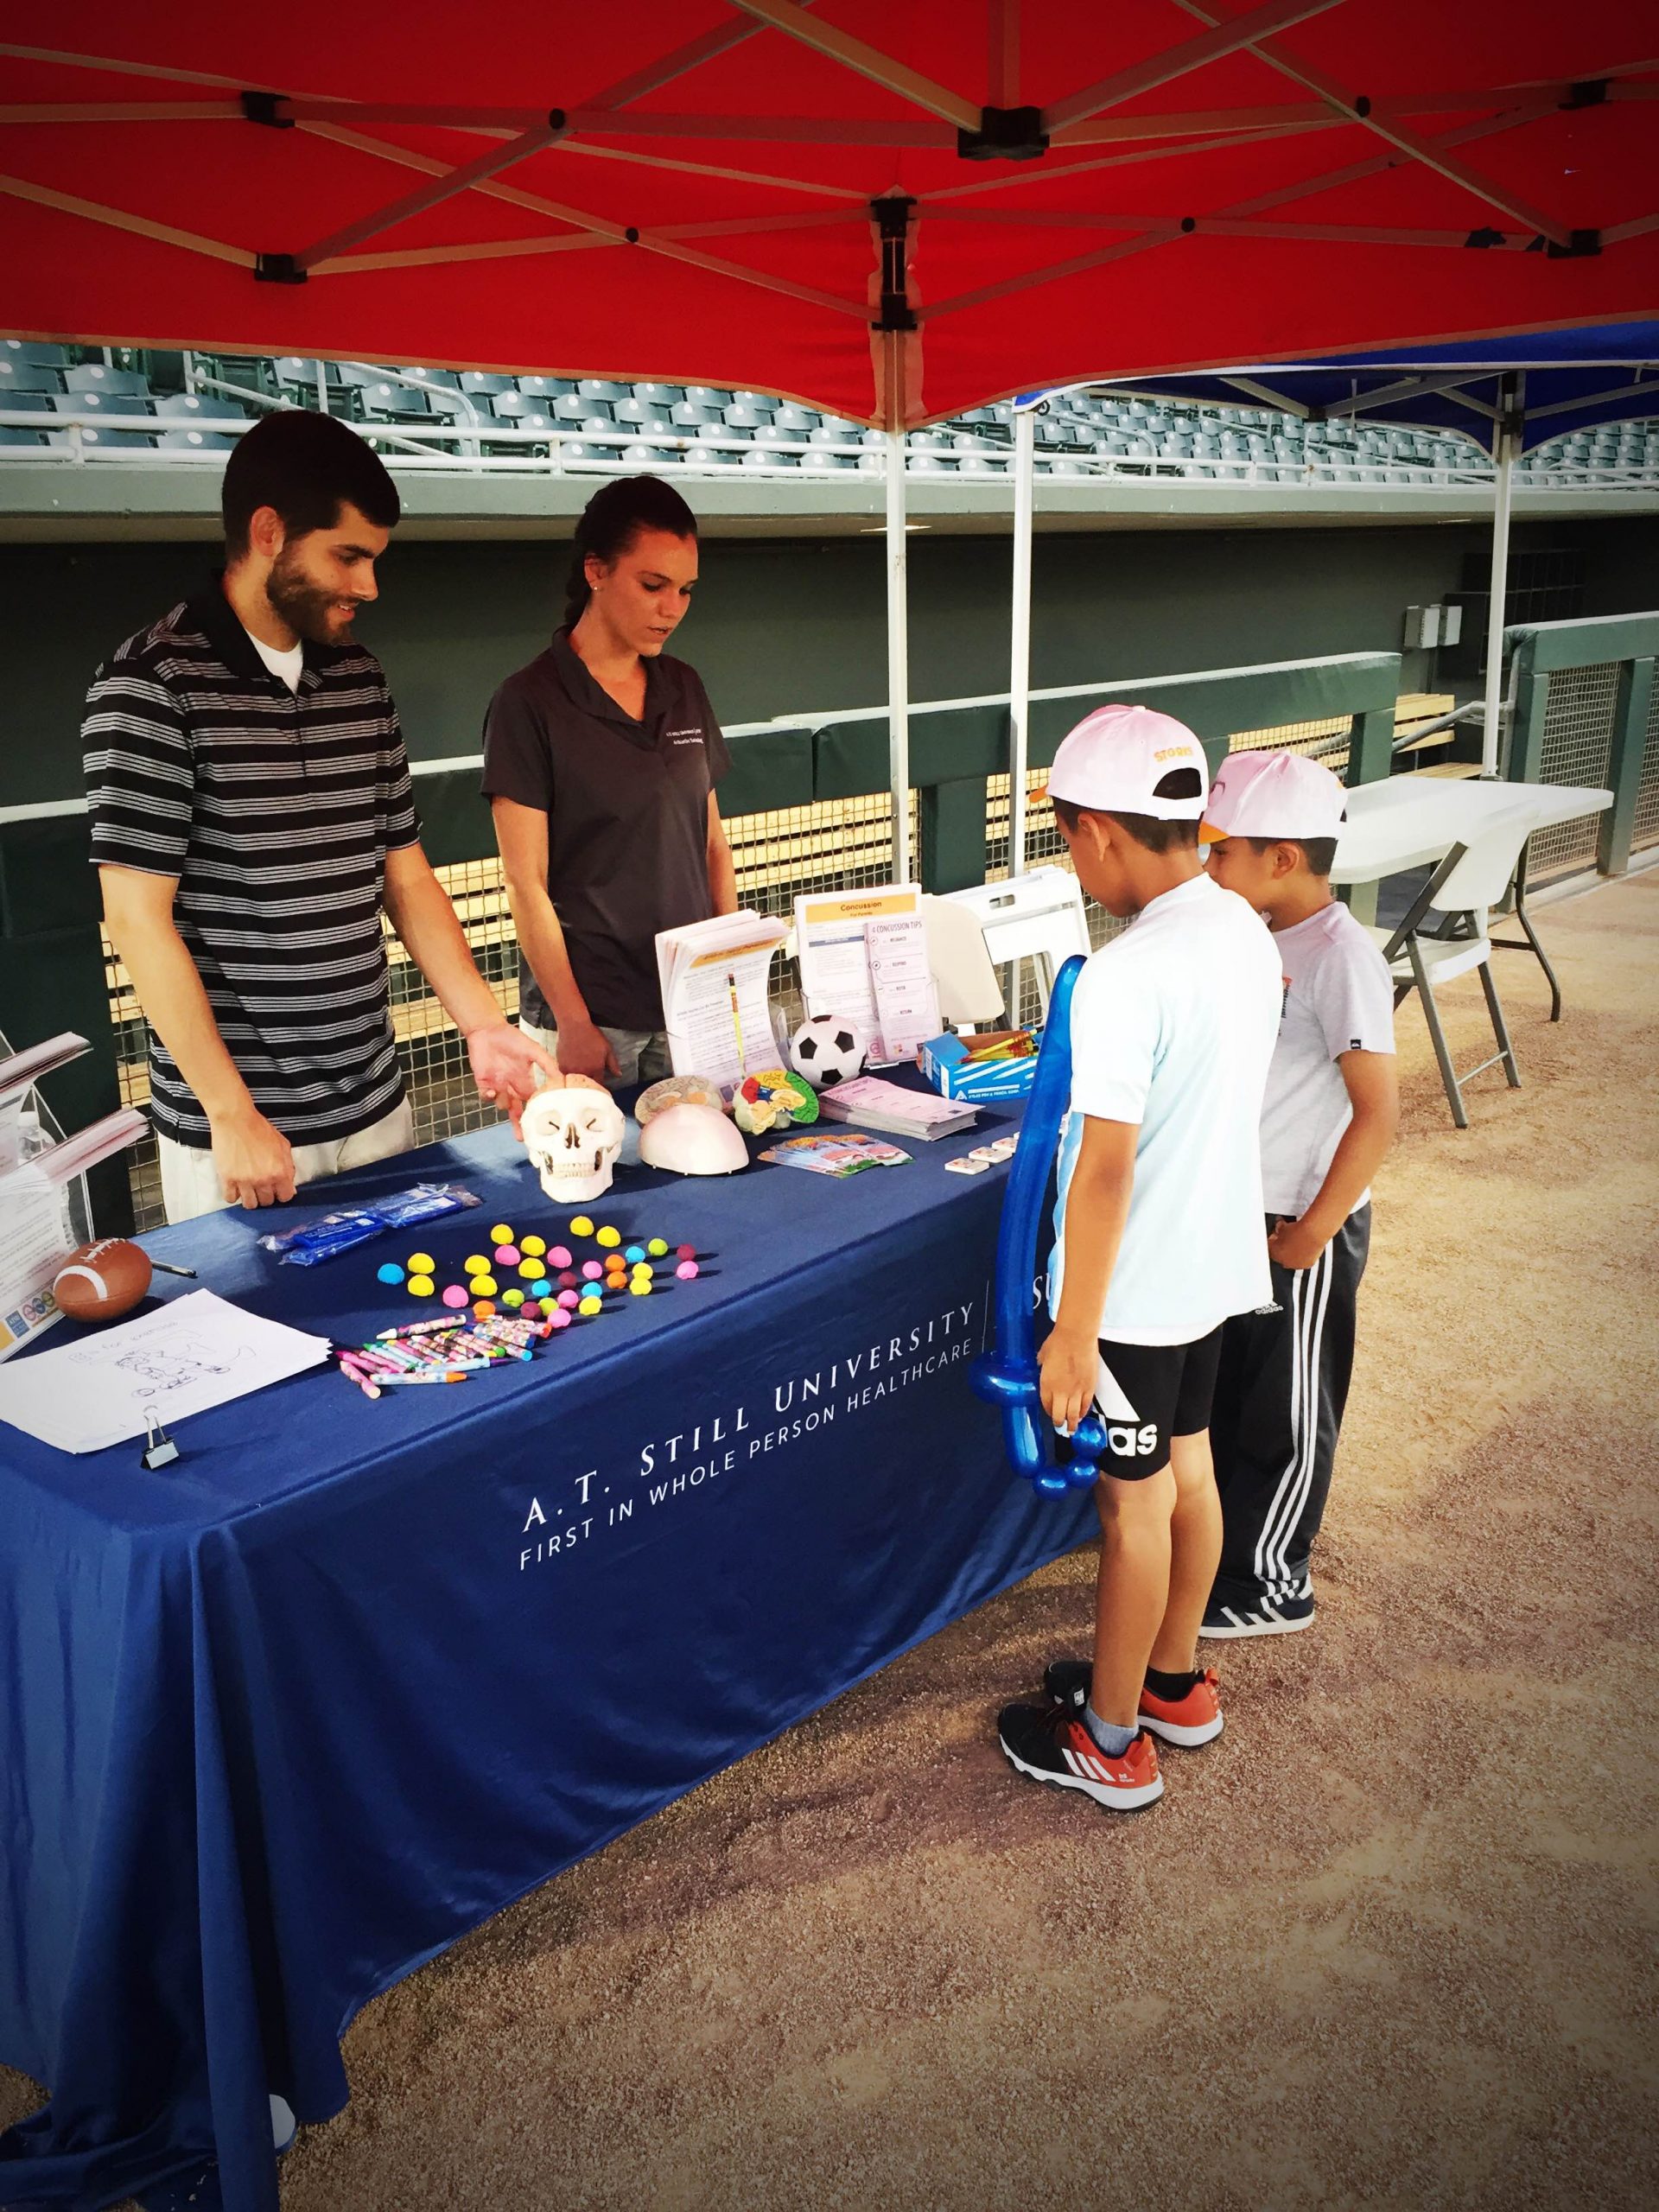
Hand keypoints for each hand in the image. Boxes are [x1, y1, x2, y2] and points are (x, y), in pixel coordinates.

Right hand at [212, 1104, 296, 1209]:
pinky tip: (236, 1187)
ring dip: (251, 1198)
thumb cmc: (259, 1129)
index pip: (285, 1197)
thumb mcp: (283, 1145)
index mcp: (279, 1171)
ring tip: (249, 1189)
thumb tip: (289, 1183)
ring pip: (250, 1205)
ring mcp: (244, 1181)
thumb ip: (288, 1166)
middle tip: (262, 1186)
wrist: (235, 1120)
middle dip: (267, 1195)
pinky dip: (234, 1195)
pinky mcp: (227, 1179)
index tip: (278, 1190)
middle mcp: (263, 1179)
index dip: (282, 1193)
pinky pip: (231, 1198)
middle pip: (267, 1202)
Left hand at [465, 1020, 559, 1135]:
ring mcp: (497, 1086)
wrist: (488, 1030)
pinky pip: (485, 1097)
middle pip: (517, 1112)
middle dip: (519, 1126)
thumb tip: (562, 1077)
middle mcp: (512, 1088)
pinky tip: (491, 1091)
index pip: (533, 1102)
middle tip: (523, 1138)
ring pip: (502, 1105)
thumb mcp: (533, 1050)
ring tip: (505, 1093)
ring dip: (504, 1102)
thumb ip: (547, 1064)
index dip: (537, 1114)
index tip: (543, 1126)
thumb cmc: (512, 1038)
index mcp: (526, 1082)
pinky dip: (488, 1097)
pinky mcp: (483, 1083)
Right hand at [553, 1015, 620, 1085]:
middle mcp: (585, 1073)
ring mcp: (572, 1071)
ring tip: (579, 1067)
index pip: (599, 1083)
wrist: (574, 1027)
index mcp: (597, 1069)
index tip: (598, 1079)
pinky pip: (566, 1074)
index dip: (599, 1081)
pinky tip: (571, 1064)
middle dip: (589, 1079)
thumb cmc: (591, 1036)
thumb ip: (613, 1064)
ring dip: (578, 1076)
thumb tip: (619, 1075)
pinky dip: (568, 1071)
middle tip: (588, 1071)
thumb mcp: (607, 1048)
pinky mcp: (562, 1067)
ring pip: (576, 1080)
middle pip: (587, 1082)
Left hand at [1038, 1324, 1097, 1433]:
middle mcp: (1060, 1391)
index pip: (1046, 1405)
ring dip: (1072, 1424)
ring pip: (1073, 1415)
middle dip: (1059, 1422)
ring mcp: (1076, 1391)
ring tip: (1072, 1429)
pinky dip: (1083, 1412)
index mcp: (1046, 1384)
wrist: (1076, 1337)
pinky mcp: (1089, 1388)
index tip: (1050, 1412)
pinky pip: (1086, 1405)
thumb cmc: (1058, 1342)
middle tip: (1060, 1424)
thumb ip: (1042, 1364)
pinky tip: (1082, 1415)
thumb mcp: (1043, 1355)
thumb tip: (1042, 1364)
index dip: (1049, 1411)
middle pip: (1059, 1416)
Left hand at [1267, 1215, 1330, 1270]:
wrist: (1313, 1233)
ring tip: (1297, 1241)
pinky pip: (1303, 1260)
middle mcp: (1285, 1262)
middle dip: (1282, 1247)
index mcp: (1275, 1253)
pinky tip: (1304, 1246)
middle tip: (1286, 1238)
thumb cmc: (1298, 1231)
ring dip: (1292, 1252)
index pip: (1270, 1247)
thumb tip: (1279, 1227)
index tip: (1276, 1235)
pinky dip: (1302, 1254)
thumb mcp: (1283, 1227)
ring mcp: (1296, 1264)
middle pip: (1280, 1255)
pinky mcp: (1307, 1264)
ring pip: (1292, 1259)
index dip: (1273, 1240)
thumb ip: (1279, 1228)